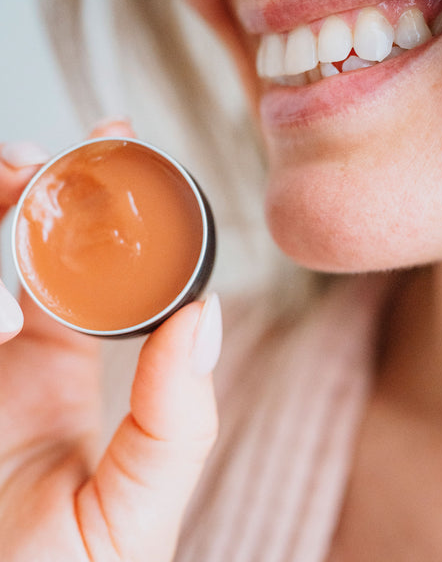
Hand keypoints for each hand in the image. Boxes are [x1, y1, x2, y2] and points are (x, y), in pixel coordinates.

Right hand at [0, 120, 220, 561]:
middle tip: (51, 156)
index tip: (118, 146)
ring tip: (19, 187)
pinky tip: (0, 319)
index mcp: (65, 371)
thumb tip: (208, 315)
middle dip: (34, 186)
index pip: (84, 269)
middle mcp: (11, 353)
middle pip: (17, 241)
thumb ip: (177, 419)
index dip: (100, 209)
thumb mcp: (136, 506)